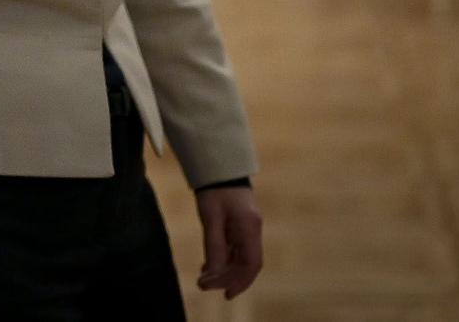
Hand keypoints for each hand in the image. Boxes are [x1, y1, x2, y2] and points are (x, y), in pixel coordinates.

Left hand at [195, 185, 262, 299]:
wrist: (220, 166)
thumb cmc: (214, 189)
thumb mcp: (210, 217)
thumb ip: (213, 245)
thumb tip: (213, 274)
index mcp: (250, 227)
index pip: (251, 263)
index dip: (240, 281)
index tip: (224, 293)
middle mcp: (253, 229)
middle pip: (247, 264)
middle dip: (229, 279)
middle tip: (207, 286)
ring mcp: (249, 227)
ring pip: (241, 258)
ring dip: (225, 270)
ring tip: (205, 278)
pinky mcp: (242, 225)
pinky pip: (236, 248)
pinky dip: (224, 259)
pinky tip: (209, 265)